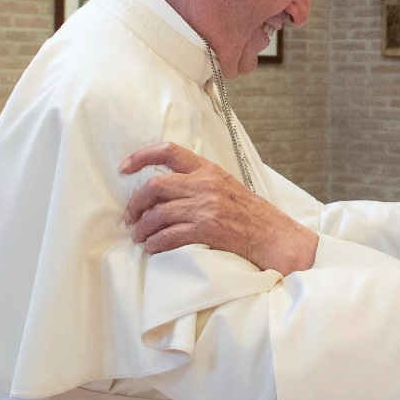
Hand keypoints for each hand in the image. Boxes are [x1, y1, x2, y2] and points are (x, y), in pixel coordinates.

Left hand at [119, 143, 318, 274]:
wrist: (275, 236)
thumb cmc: (252, 215)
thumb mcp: (227, 187)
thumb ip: (201, 182)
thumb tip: (169, 186)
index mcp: (209, 170)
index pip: (169, 152)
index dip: (141, 157)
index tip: (124, 168)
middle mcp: (205, 185)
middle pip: (155, 186)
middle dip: (135, 203)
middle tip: (130, 217)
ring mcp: (205, 207)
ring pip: (158, 214)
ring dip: (142, 229)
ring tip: (139, 237)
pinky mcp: (206, 229)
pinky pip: (168, 236)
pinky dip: (156, 244)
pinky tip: (153, 248)